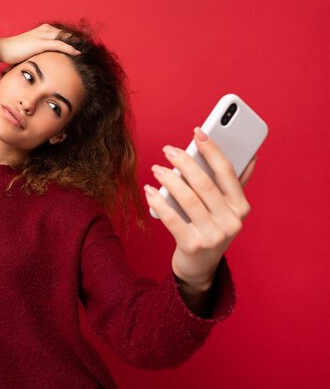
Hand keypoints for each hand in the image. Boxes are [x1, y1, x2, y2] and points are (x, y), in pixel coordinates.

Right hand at [0, 23, 80, 63]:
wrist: (3, 48)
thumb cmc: (14, 52)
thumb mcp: (31, 50)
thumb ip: (41, 52)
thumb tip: (47, 62)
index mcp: (44, 30)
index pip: (63, 35)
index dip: (73, 42)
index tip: (82, 50)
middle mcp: (45, 30)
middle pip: (67, 35)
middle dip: (78, 43)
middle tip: (89, 52)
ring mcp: (44, 35)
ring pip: (66, 39)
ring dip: (77, 46)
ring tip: (87, 53)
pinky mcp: (42, 43)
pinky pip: (60, 45)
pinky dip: (70, 49)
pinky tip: (78, 54)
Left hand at [144, 127, 257, 291]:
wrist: (200, 268)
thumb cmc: (210, 229)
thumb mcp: (225, 210)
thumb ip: (234, 185)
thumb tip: (250, 154)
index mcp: (241, 207)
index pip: (227, 171)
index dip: (212, 149)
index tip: (197, 131)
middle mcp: (231, 222)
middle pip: (204, 183)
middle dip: (184, 162)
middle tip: (168, 150)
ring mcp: (213, 236)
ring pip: (187, 198)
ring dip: (169, 179)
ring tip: (157, 169)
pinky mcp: (192, 246)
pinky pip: (171, 218)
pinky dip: (158, 202)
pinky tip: (149, 190)